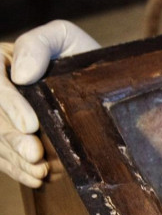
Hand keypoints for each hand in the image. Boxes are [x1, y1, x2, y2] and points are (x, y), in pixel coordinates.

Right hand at [1, 21, 97, 186]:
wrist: (100, 82)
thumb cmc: (79, 55)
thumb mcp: (63, 37)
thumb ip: (38, 45)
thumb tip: (20, 75)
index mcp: (2, 63)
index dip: (9, 105)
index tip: (31, 126)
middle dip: (12, 140)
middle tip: (36, 156)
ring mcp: (3, 117)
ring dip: (15, 160)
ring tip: (39, 170)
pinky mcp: (12, 138)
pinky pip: (4, 157)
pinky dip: (18, 170)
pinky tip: (35, 177)